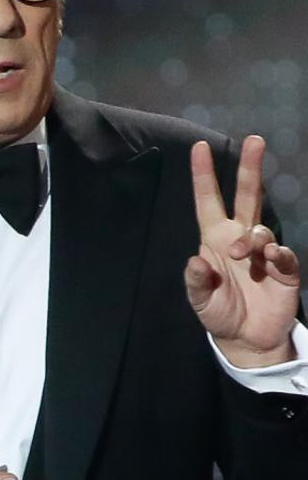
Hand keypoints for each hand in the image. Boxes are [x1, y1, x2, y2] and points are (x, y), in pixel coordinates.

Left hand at [186, 136, 299, 366]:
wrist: (247, 339)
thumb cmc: (219, 314)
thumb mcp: (200, 301)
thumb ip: (196, 282)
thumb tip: (195, 261)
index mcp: (214, 240)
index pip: (208, 201)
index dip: (203, 176)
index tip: (199, 148)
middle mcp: (239, 239)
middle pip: (247, 196)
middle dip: (250, 168)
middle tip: (255, 140)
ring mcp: (263, 252)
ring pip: (262, 226)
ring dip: (253, 236)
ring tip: (245, 254)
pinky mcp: (284, 269)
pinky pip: (282, 253)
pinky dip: (276, 253)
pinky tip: (270, 258)